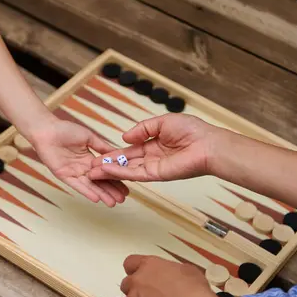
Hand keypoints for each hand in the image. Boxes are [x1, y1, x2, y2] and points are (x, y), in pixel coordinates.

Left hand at [31, 119, 128, 206]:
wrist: (48, 130)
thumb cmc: (66, 130)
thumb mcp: (89, 137)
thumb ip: (102, 147)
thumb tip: (117, 152)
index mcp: (89, 159)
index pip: (105, 172)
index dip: (116, 180)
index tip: (127, 187)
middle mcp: (82, 168)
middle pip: (100, 182)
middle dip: (111, 191)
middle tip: (123, 199)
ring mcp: (73, 173)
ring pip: (90, 186)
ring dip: (102, 195)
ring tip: (113, 203)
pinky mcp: (64, 175)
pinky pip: (77, 185)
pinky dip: (87, 192)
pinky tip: (97, 199)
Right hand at [88, 114, 220, 181]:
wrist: (208, 144)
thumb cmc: (192, 131)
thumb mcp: (162, 122)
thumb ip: (142, 129)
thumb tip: (124, 136)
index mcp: (153, 144)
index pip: (128, 150)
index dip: (113, 154)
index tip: (98, 155)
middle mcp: (151, 158)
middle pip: (124, 163)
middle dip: (106, 165)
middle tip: (88, 168)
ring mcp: (153, 168)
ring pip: (126, 170)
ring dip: (109, 171)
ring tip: (91, 172)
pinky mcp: (156, 175)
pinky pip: (134, 174)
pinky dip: (120, 172)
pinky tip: (106, 170)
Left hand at [119, 255, 215, 296]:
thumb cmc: (193, 292)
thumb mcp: (189, 271)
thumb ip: (175, 271)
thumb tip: (177, 276)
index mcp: (150, 265)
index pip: (130, 263)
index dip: (135, 270)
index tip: (140, 275)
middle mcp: (138, 281)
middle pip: (127, 284)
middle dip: (135, 291)